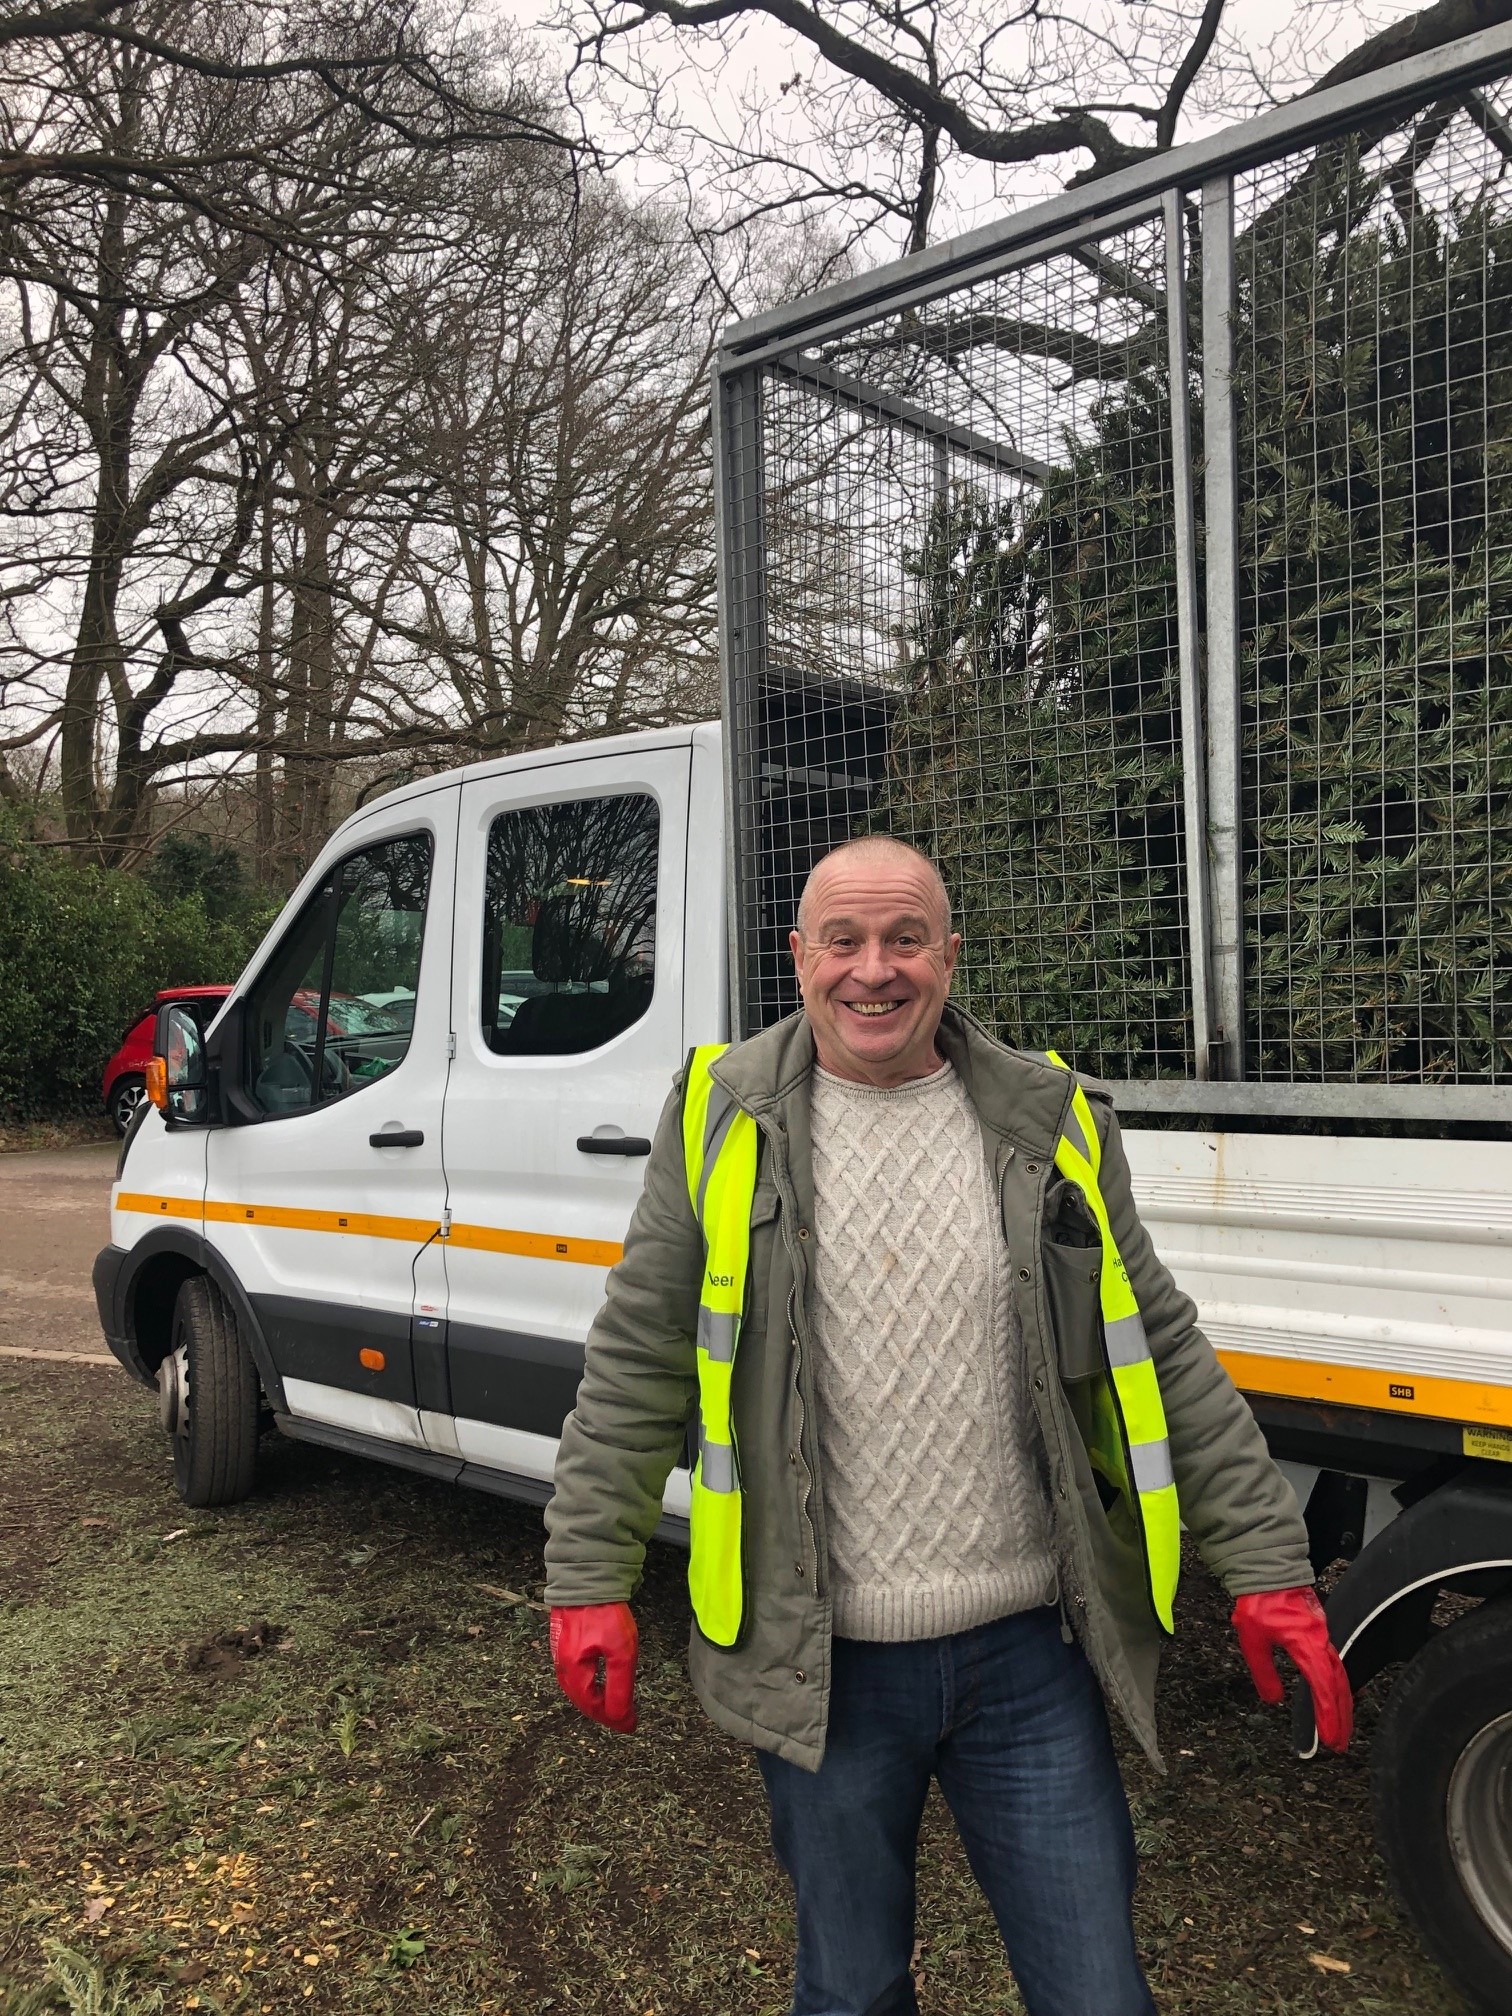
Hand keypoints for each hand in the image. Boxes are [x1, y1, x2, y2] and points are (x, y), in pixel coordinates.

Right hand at [549, 1602, 638, 1732]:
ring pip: (576, 1685)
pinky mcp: (564, 1638)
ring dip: (594, 1698)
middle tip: (623, 1718)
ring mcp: (560, 1650)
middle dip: (602, 1711)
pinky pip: (575, 1669)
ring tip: (612, 1703)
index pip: (592, 1706)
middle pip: (581, 1698)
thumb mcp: (621, 1652)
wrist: (588, 1577)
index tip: (631, 1724)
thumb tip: (621, 1718)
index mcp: (573, 1671)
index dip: (612, 1718)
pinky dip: (588, 1681)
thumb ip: (619, 1687)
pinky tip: (599, 1679)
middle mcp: (562, 1664)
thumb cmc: (605, 1614)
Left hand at [1231, 1587, 1352, 1752]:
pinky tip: (1337, 1694)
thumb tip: (1273, 1699)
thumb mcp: (1252, 1639)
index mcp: (1306, 1643)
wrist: (1267, 1567)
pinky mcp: (1320, 1631)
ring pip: (1339, 1674)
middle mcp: (1321, 1641)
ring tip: (1340, 1727)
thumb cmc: (1258, 1600)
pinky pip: (1335, 1662)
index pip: (1323, 1686)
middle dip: (1341, 1716)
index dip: (1328, 1715)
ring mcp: (1323, 1635)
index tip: (1331, 1739)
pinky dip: (1338, 1684)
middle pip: (1339, 1685)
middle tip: (1340, 1744)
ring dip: (1342, 1702)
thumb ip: (1263, 1671)